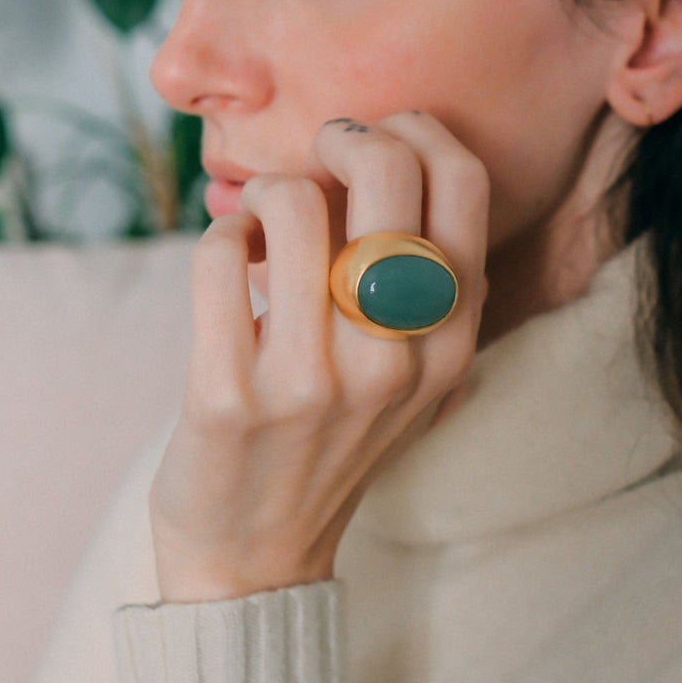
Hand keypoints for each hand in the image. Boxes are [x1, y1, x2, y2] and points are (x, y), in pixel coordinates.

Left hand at [149, 112, 488, 602]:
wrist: (261, 550)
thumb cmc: (339, 439)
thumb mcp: (418, 376)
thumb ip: (427, 286)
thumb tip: (382, 154)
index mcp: (450, 344)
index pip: (463, 188)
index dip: (418, 131)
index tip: (380, 137)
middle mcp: (395, 360)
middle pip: (386, 173)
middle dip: (344, 136)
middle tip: (320, 156)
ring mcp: (312, 381)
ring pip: (292, 203)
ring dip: (271, 194)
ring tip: (265, 227)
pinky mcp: (229, 397)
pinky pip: (218, 253)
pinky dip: (220, 234)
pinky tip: (230, 259)